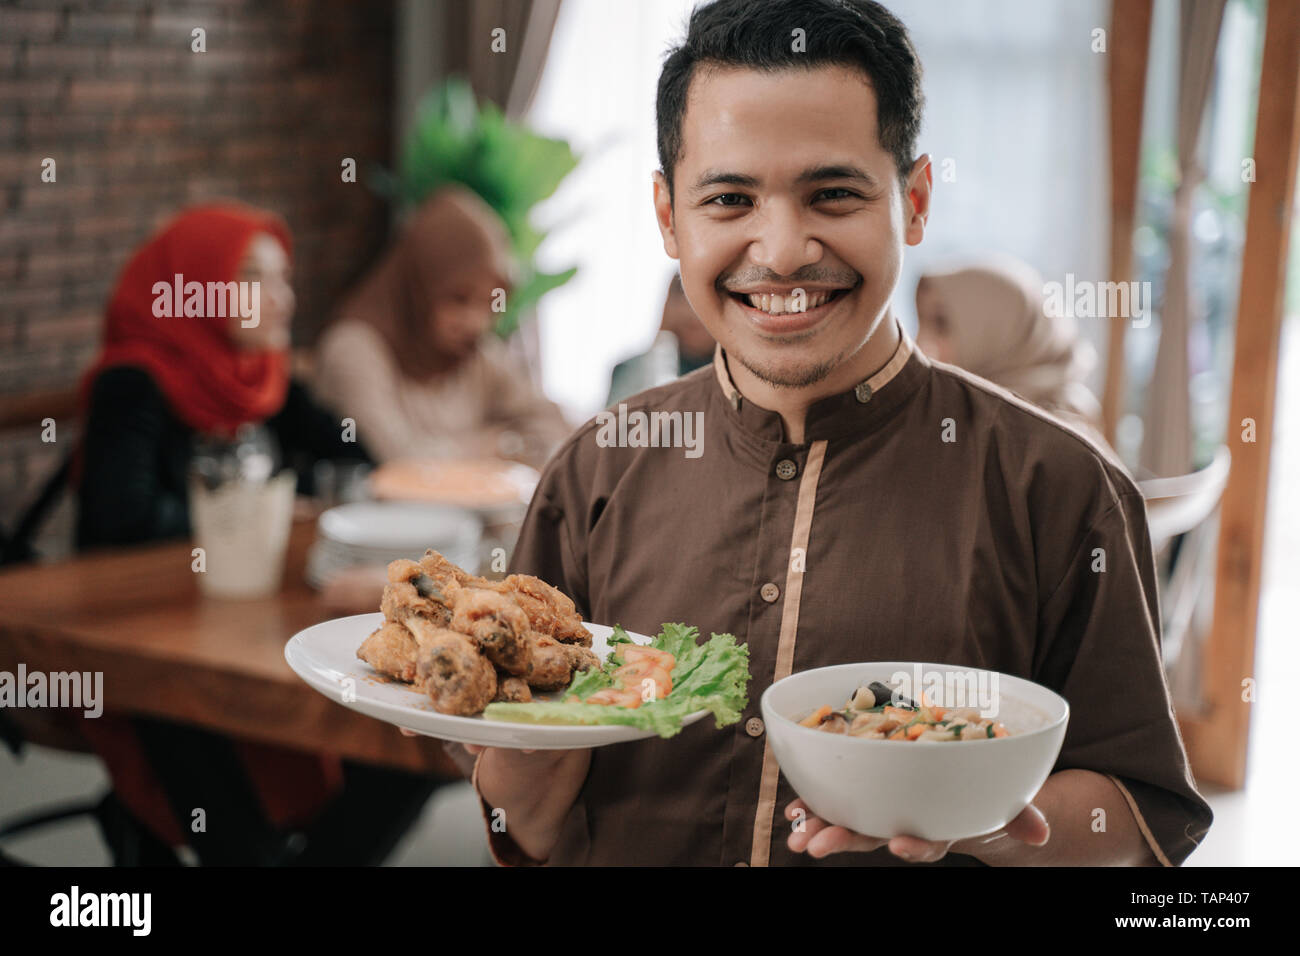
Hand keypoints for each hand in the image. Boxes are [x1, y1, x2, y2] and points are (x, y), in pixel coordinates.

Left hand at [784, 798, 1049, 862]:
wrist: (959, 780)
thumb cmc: (980, 791)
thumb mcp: (1004, 800)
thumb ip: (1019, 813)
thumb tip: (1040, 833)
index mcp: (938, 826)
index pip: (927, 843)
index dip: (915, 847)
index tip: (900, 846)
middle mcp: (904, 822)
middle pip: (873, 836)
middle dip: (842, 841)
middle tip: (814, 846)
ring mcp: (880, 808)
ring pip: (847, 822)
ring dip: (818, 827)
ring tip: (795, 836)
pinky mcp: (863, 788)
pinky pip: (835, 797)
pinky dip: (813, 803)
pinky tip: (793, 809)